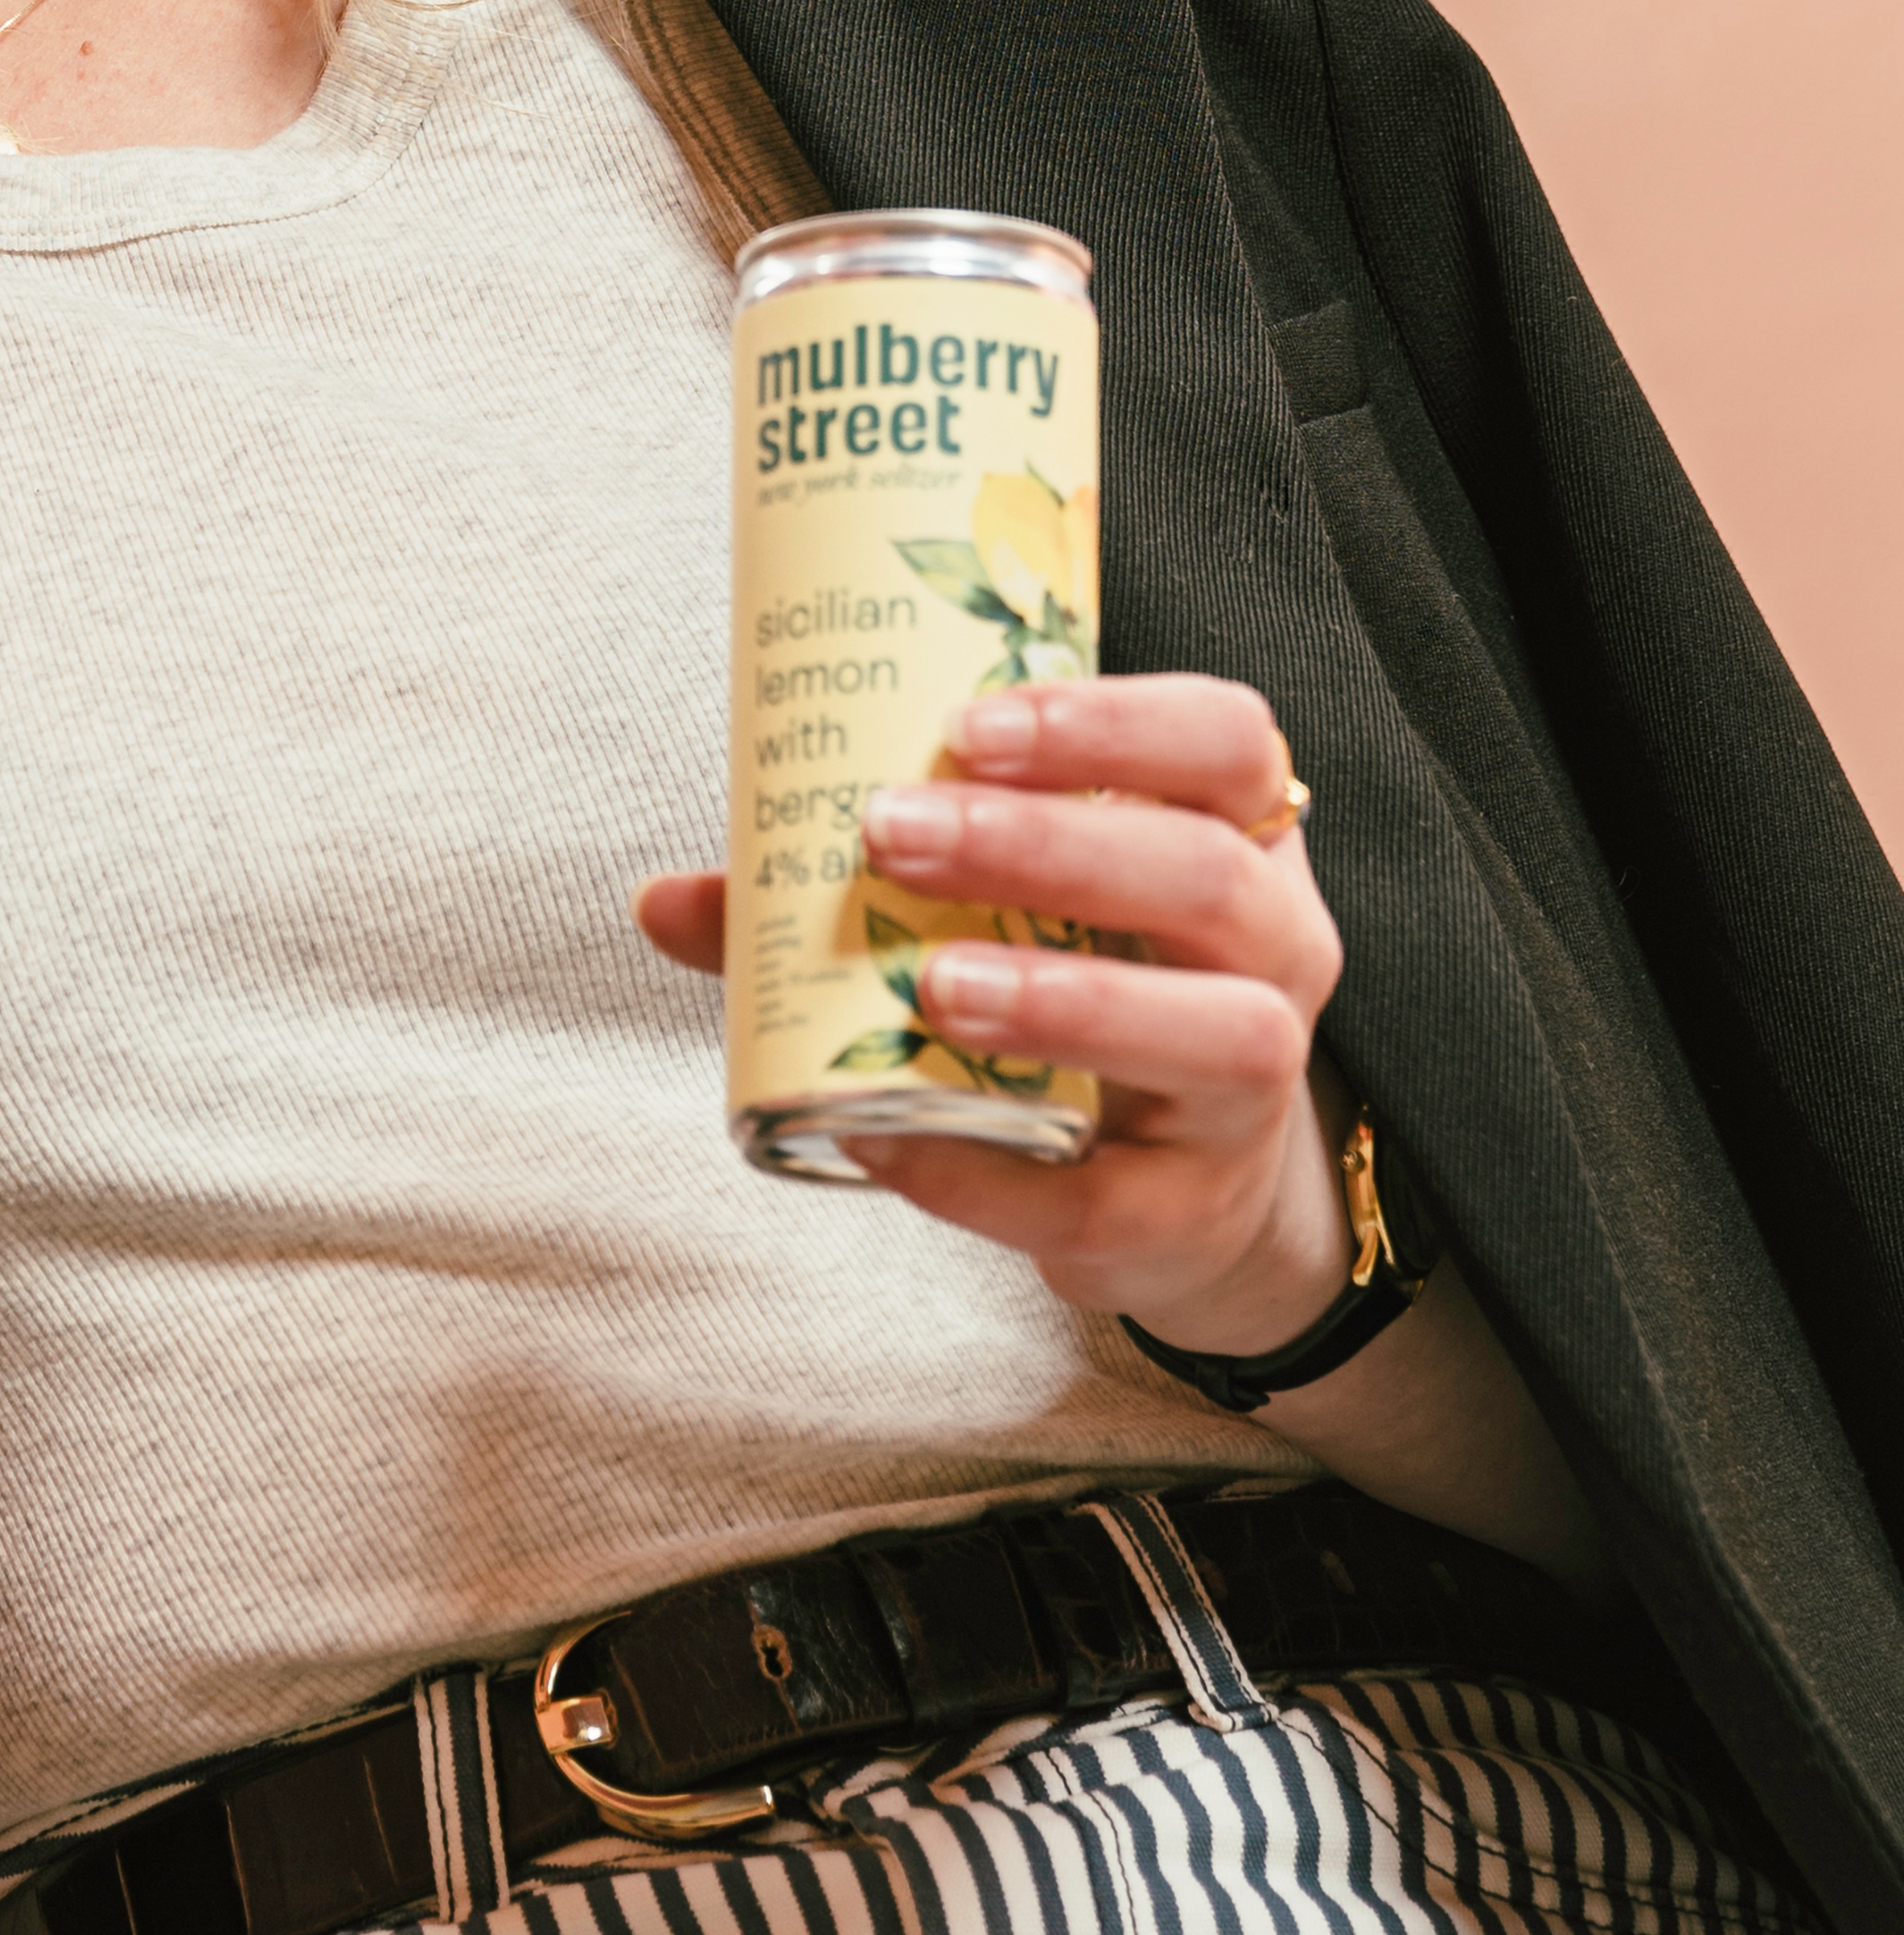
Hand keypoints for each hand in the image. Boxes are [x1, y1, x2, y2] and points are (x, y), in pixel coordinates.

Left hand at [637, 674, 1355, 1351]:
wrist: (1169, 1192)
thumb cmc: (1075, 995)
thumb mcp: (996, 916)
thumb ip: (839, 893)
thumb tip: (660, 897)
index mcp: (1230, 836)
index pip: (1223, 740)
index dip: (1112, 722)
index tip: (968, 724)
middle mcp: (1274, 949)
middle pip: (1206, 878)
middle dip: (1049, 847)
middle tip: (896, 833)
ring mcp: (1250, 1092)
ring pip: (1218, 1032)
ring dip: (1067, 999)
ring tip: (933, 985)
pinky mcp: (1189, 1212)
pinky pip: (1107, 1194)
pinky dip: (990, 1169)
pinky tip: (889, 1135)